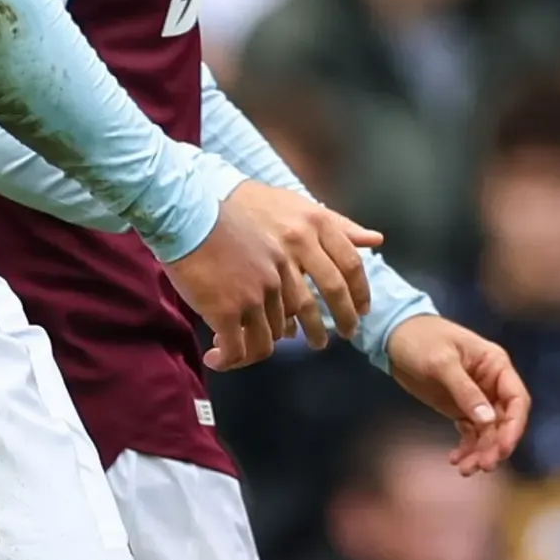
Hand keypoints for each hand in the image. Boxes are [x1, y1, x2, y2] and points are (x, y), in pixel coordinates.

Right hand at [165, 180, 378, 368]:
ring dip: (279, 342)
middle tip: (329, 340)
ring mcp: (262, 286)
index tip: (360, 311)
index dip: (357, 295)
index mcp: (310, 228)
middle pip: (320, 304)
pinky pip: (242, 345)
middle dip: (329, 327)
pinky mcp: (230, 308)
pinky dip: (235, 357)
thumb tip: (375, 240)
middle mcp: (292, 257)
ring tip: (277, 346)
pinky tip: (222, 356)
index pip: (349, 269)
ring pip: (279, 329)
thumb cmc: (232, 204)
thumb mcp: (291, 203)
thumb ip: (335, 224)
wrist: (183, 208)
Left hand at [386, 312, 531, 474]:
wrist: (395, 336)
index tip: (503, 448)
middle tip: (483, 465)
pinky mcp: (459, 408)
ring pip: (488, 432)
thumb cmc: (421, 339)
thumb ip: (465, 391)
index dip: (514, 426)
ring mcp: (476, 397)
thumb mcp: (442, 362)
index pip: (517, 400)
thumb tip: (487, 421)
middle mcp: (492, 383)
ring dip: (480, 452)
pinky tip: (454, 459)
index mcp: (496, 365)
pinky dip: (466, 448)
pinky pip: (471, 433)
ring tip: (465, 469)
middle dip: (495, 445)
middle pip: (504, 421)